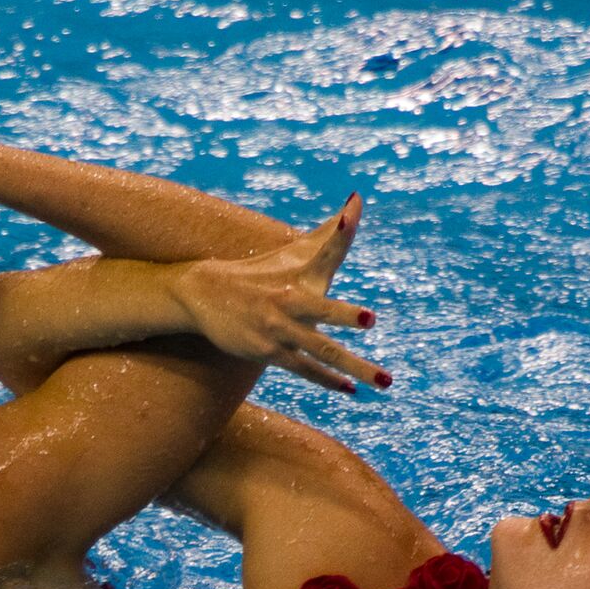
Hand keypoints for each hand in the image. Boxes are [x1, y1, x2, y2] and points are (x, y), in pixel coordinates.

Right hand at [171, 194, 389, 390]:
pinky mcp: (268, 351)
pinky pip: (304, 368)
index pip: (326, 248)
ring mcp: (278, 327)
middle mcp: (289, 298)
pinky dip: (327, 380)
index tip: (351, 211)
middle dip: (344, 313)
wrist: (204, 294)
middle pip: (321, 308)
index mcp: (299, 271)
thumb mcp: (295, 252)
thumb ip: (332, 233)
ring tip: (385, 380)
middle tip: (370, 319)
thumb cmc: (262, 271)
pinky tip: (349, 389)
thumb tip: (358, 199)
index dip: (340, 229)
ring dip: (352, 366)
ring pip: (321, 349)